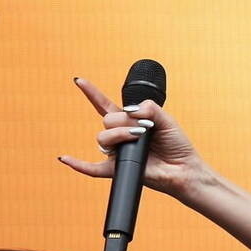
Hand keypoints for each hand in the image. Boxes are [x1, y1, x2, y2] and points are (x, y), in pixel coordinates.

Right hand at [56, 76, 205, 199]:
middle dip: (123, 121)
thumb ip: (149, 108)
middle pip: (107, 121)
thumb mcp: (167, 120)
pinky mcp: (118, 169)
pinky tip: (66, 158)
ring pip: (103, 139)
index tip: (79, 81)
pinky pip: (93, 168)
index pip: (106, 106)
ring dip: (119, 135)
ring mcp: (117, 153)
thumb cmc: (177, 145)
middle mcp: (120, 136)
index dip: (92, 93)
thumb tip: (130, 111)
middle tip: (144, 129)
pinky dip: (78, 164)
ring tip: (138, 138)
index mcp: (129, 122)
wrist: (184, 168)